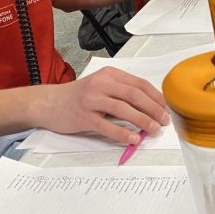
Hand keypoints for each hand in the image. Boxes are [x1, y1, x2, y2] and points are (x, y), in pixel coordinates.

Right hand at [43, 67, 169, 144]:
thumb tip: (148, 108)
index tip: (166, 108)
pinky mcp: (84, 116)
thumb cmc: (78, 96)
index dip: (155, 96)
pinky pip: (107, 126)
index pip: (139, 83)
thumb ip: (121, 92)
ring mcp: (92, 100)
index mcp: (109, 74)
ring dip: (142, 121)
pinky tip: (133, 139)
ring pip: (123, 109)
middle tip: (164, 121)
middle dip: (153, 109)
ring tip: (154, 130)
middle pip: (134, 95)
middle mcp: (101, 84)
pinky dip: (123, 133)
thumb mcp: (101, 85)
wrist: (49, 103)